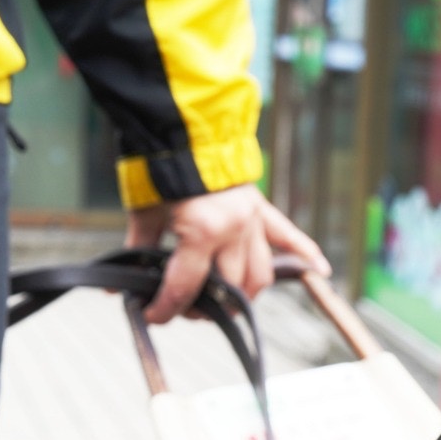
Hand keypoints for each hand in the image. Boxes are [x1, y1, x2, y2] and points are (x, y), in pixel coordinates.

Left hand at [125, 183, 330, 322]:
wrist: (180, 123)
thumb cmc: (159, 166)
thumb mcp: (145, 210)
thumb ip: (137, 249)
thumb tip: (119, 283)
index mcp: (201, 231)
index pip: (186, 285)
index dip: (166, 308)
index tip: (153, 316)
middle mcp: (234, 230)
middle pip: (227, 286)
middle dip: (205, 305)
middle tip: (186, 310)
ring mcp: (252, 219)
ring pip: (259, 274)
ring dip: (244, 295)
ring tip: (225, 303)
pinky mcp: (260, 208)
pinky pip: (288, 235)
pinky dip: (306, 253)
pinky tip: (320, 272)